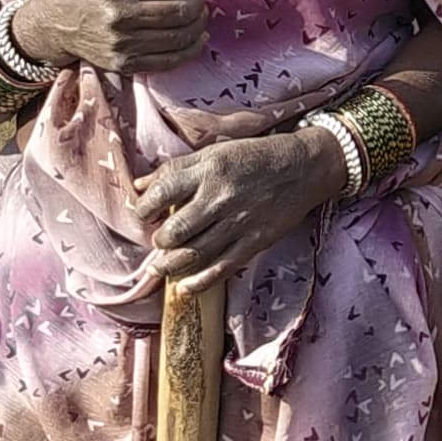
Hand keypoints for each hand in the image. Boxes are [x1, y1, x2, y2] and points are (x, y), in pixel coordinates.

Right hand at [13, 0, 205, 75]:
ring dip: (197, 25)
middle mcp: (118, 16)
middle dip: (197, 4)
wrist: (53, 26)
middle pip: (178, 11)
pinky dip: (189, 50)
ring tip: (199, 16)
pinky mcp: (124, 64)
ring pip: (177, 37)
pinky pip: (168, 61)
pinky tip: (197, 38)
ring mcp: (122, 43)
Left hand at [131, 125, 345, 289]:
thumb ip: (175, 169)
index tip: (144, 215)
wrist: (302, 167)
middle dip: (159, 241)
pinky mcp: (254, 241)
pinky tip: (184, 287)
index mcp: (206, 170)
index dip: (144, 209)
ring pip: (194, 254)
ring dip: (170, 266)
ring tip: (160, 268)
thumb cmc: (253, 157)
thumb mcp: (213, 153)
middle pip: (175, 230)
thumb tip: (138, 186)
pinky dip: (199, 282)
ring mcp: (238, 223)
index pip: (161, 193)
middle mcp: (219, 198)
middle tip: (159, 241)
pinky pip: (222, 268)